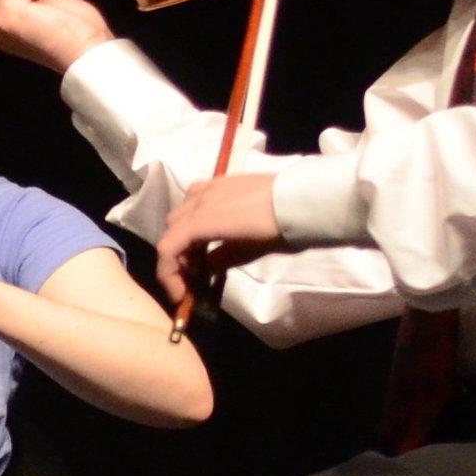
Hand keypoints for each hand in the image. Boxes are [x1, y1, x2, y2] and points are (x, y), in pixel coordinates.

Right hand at [152, 172, 282, 314]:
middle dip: (176, 257)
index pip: (168, 246)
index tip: (182, 294)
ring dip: (183, 236)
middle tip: (194, 277)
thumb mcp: (251, 252)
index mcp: (205, 220)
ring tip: (200, 254)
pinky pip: (194, 197)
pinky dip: (192, 217)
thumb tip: (204, 270)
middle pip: (171, 230)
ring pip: (180, 213)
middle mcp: (200, 199)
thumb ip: (221, 260)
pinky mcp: (222, 181)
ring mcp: (210, 187)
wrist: (307, 198)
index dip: (168, 274)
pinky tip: (209, 228)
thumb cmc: (282, 228)